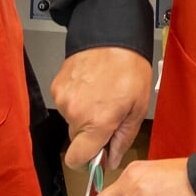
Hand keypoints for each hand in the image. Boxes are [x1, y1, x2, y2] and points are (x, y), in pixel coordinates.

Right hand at [53, 47, 150, 169]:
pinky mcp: (57, 86)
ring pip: (71, 121)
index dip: (86, 161)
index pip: (76, 160)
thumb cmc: (130, 68)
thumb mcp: (138, 108)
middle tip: (108, 115)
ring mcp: (63, 99)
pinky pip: (66, 104)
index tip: (96, 154)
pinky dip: (77, 100)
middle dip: (90, 134)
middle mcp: (75, 113)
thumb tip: (110, 160)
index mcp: (97, 122)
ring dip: (84, 115)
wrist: (112, 34)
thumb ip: (122, 139)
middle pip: (76, 140)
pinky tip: (91, 86)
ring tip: (100, 95)